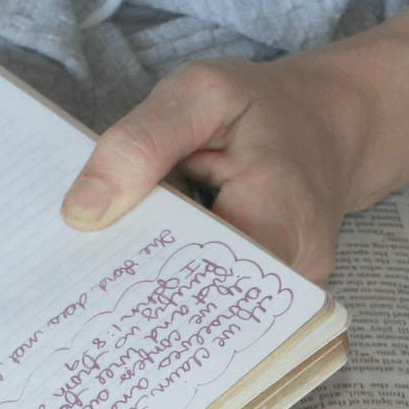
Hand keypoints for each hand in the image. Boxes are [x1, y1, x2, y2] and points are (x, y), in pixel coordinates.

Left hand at [60, 53, 386, 283]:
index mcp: (281, 210)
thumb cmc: (263, 109)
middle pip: (202, 306)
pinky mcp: (281, 302)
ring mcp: (293, 293)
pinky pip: (220, 305)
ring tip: (111, 277)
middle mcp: (298, 267)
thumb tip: (80, 213)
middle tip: (81, 287)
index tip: (86, 279)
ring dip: (159, 293)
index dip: (138, 281)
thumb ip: (140, 144)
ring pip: (209, 314)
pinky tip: (148, 271)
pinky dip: (181, 288)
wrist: (328, 127)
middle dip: (140, 294)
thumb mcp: (199, 94)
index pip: (199, 274)